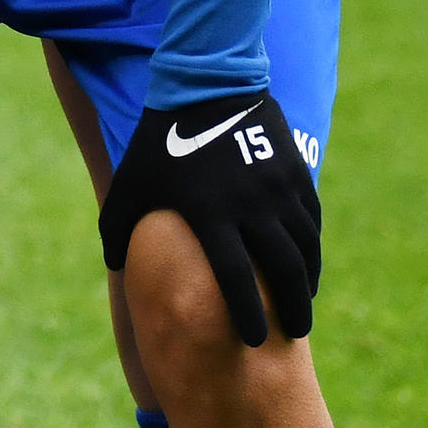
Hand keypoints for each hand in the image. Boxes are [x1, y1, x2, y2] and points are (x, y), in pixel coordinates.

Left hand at [98, 87, 320, 343]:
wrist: (206, 85)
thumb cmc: (159, 140)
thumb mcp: (131, 182)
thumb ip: (118, 228)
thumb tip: (114, 267)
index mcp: (210, 213)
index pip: (233, 278)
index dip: (245, 314)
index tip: (251, 341)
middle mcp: (252, 206)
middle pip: (281, 271)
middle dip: (291, 309)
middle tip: (292, 335)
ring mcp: (279, 190)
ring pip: (305, 249)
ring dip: (307, 283)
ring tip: (304, 308)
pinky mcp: (297, 175)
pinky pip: (312, 223)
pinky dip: (313, 251)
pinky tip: (309, 268)